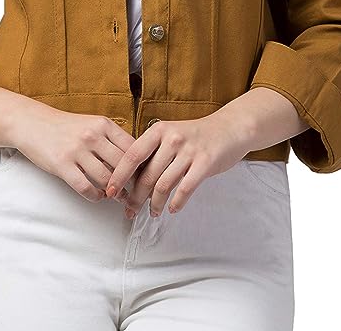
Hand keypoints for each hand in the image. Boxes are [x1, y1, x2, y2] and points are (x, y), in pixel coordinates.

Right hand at [12, 101, 137, 202]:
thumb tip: (135, 161)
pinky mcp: (62, 165)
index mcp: (103, 124)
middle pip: (122, 165)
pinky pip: (86, 187)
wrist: (32, 123)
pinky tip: (97, 196)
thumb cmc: (65, 127)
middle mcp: (92, 135)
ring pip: (106, 179)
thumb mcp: (92, 124)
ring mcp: (76, 150)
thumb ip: (111, 139)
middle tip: (135, 194)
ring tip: (116, 196)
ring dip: (114, 192)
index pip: (133, 148)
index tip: (145, 178)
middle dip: (131, 183)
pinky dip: (95, 196)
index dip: (142, 166)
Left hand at [105, 112, 251, 217]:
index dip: (119, 175)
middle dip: (136, 197)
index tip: (111, 191)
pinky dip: (176, 202)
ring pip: (164, 184)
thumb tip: (130, 177)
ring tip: (153, 212)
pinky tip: (172, 209)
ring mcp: (189, 151)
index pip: (132, 155)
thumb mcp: (170, 134)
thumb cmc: (196, 135)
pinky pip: (185, 188)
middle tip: (130, 210)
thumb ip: (153, 151)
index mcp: (159, 130)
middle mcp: (172, 139)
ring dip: (155, 203)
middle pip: (147, 174)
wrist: (229, 128)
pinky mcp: (205, 163)